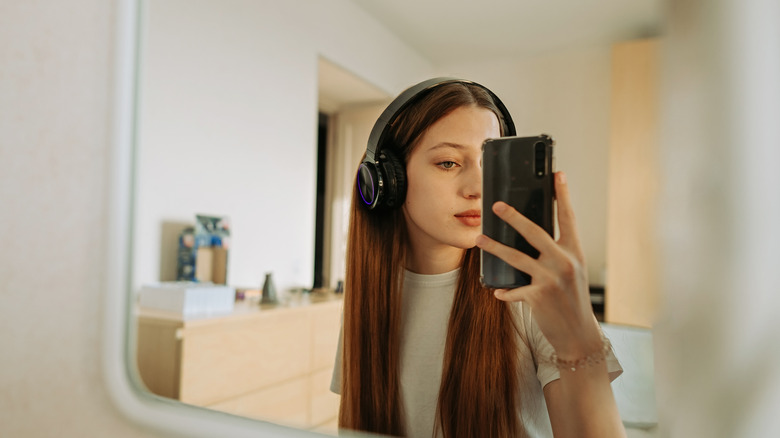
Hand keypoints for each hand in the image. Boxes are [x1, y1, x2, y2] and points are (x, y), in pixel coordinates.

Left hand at [475, 171, 601, 357]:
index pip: (568, 218)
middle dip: (514, 216)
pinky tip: (496, 291)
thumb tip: (528, 236)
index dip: (562, 195)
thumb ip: (555, 254)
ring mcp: (551, 279)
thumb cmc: (571, 299)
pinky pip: (514, 289)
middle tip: (496, 205)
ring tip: (480, 240)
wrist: (578, 334)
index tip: (557, 173)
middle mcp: (564, 262)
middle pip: (535, 232)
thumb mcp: (570, 272)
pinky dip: (504, 291)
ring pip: (516, 258)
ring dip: (495, 248)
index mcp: (574, 252)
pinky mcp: (539, 297)